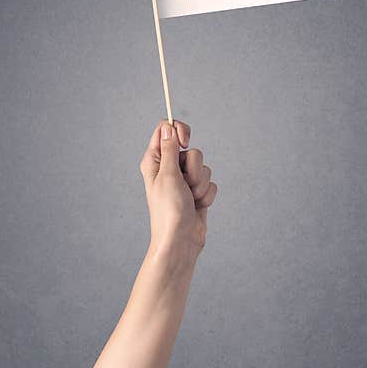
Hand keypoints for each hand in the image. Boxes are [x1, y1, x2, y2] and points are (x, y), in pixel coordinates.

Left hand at [140, 119, 217, 259]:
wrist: (180, 240)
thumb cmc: (169, 211)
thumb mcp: (167, 176)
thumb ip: (169, 149)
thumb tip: (168, 126)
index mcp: (155, 161)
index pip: (166, 130)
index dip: (179, 131)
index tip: (185, 143)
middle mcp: (169, 168)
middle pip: (192, 150)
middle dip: (194, 168)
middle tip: (184, 184)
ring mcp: (184, 181)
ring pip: (204, 167)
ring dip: (200, 184)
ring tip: (190, 199)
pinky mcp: (197, 192)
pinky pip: (211, 183)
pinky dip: (206, 195)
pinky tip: (196, 206)